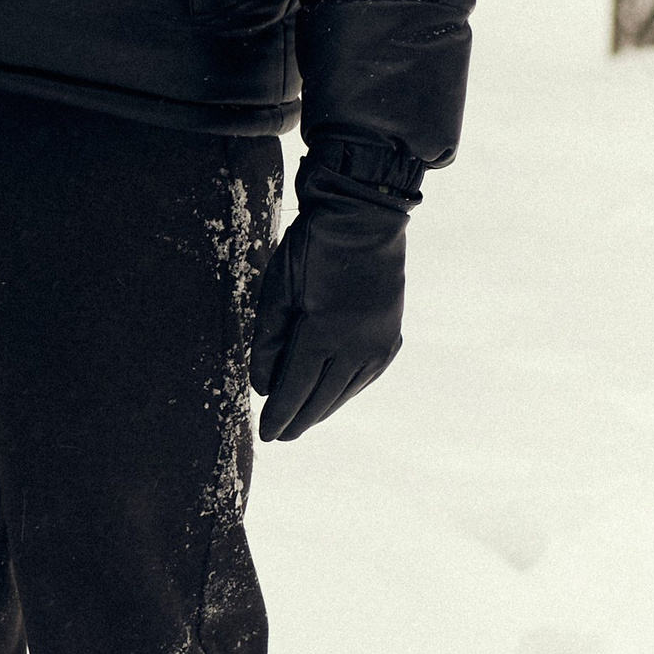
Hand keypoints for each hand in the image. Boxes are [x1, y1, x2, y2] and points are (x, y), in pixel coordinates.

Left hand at [249, 143, 414, 441]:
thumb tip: (263, 387)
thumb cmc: (312, 247)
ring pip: (347, 391)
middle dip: (300, 419)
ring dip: (324, 408)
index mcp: (324, 335)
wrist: (363, 217)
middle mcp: (357, 347)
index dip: (280, 414)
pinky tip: (335, 394)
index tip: (266, 434)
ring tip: (304, 420)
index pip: (296, 389)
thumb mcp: (277, 289)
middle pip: (323, 397)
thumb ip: (268, 341)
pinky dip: (347, 390)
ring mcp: (379, 343)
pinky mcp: (391, 335)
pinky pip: (367, 376)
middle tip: (280, 436)